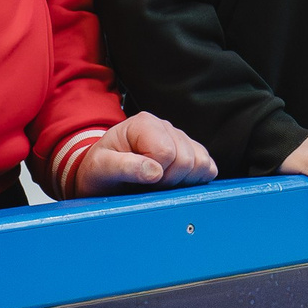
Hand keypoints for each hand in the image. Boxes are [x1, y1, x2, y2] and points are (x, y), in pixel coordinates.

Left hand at [70, 111, 216, 195]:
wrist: (102, 176)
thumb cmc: (99, 171)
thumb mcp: (101, 168)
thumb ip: (124, 167)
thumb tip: (154, 171)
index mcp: (144, 124)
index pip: (167, 152)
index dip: (156, 173)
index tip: (140, 179)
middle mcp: (165, 126)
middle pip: (188, 159)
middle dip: (170, 179)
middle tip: (149, 184)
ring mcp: (181, 138)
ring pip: (201, 164)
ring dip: (182, 180)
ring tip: (160, 182)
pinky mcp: (192, 152)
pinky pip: (208, 168)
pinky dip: (195, 180)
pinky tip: (174, 182)